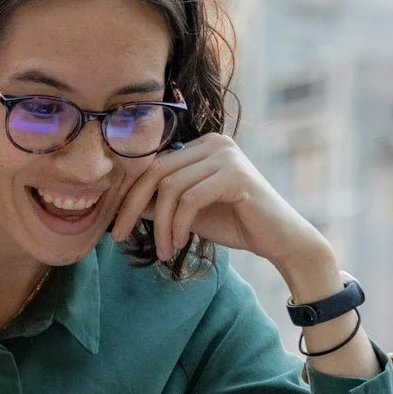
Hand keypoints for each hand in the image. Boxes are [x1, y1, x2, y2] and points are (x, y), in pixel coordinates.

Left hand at [106, 132, 333, 286]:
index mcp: (201, 146)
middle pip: (154, 171)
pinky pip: (189, 199)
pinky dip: (177, 225)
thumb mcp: (188, 213)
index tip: (112, 223)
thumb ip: (159, 202)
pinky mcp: (235, 175)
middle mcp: (213, 143)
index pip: (151, 164)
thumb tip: (119, 204)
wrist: (281, 240)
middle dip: (130, 206)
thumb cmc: (236, 225)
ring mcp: (226, 156)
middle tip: (118, 237)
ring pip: (170, 188)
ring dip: (159, 225)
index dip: (126, 193)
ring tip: (163, 250)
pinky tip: (179, 243)